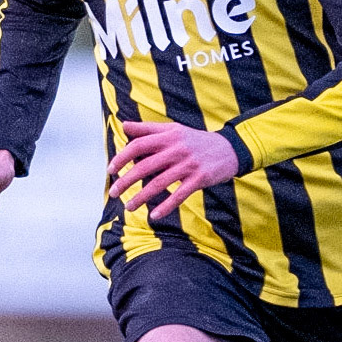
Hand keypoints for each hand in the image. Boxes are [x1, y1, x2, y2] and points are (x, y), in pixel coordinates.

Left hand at [108, 120, 239, 219]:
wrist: (230, 149)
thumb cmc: (196, 140)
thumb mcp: (174, 130)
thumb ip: (148, 129)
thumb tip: (124, 125)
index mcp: (168, 136)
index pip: (139, 145)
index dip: (122, 157)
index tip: (111, 170)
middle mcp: (177, 149)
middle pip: (145, 166)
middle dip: (126, 181)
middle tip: (114, 193)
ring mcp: (188, 165)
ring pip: (159, 183)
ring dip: (141, 197)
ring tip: (128, 207)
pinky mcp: (199, 179)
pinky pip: (179, 195)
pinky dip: (165, 206)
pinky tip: (154, 215)